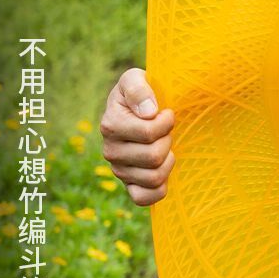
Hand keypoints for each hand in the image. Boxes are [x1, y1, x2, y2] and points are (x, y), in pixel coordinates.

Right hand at [100, 68, 174, 205]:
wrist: (139, 110)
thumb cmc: (139, 93)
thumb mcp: (135, 78)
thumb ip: (139, 88)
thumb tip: (149, 112)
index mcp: (110, 125)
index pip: (148, 133)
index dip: (166, 122)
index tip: (167, 112)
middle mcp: (111, 151)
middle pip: (153, 157)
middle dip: (168, 140)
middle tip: (166, 131)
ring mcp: (119, 171)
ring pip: (154, 177)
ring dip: (168, 161)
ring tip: (165, 147)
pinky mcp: (128, 185)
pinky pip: (144, 198)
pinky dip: (159, 188)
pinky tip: (164, 170)